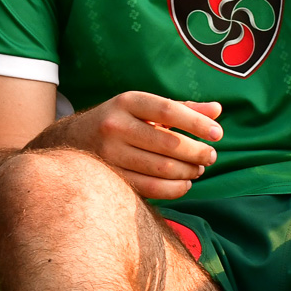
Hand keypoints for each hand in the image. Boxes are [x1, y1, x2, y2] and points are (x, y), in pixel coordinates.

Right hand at [35, 91, 221, 198]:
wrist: (72, 140)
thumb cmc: (121, 121)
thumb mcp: (145, 108)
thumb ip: (182, 109)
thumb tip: (217, 111)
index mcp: (126, 102)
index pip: (168, 110)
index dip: (196, 123)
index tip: (218, 134)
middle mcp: (115, 125)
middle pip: (168, 143)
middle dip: (196, 152)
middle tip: (210, 155)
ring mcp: (110, 153)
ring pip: (162, 168)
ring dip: (188, 171)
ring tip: (198, 169)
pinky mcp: (110, 177)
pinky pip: (151, 188)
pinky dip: (175, 188)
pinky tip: (184, 183)